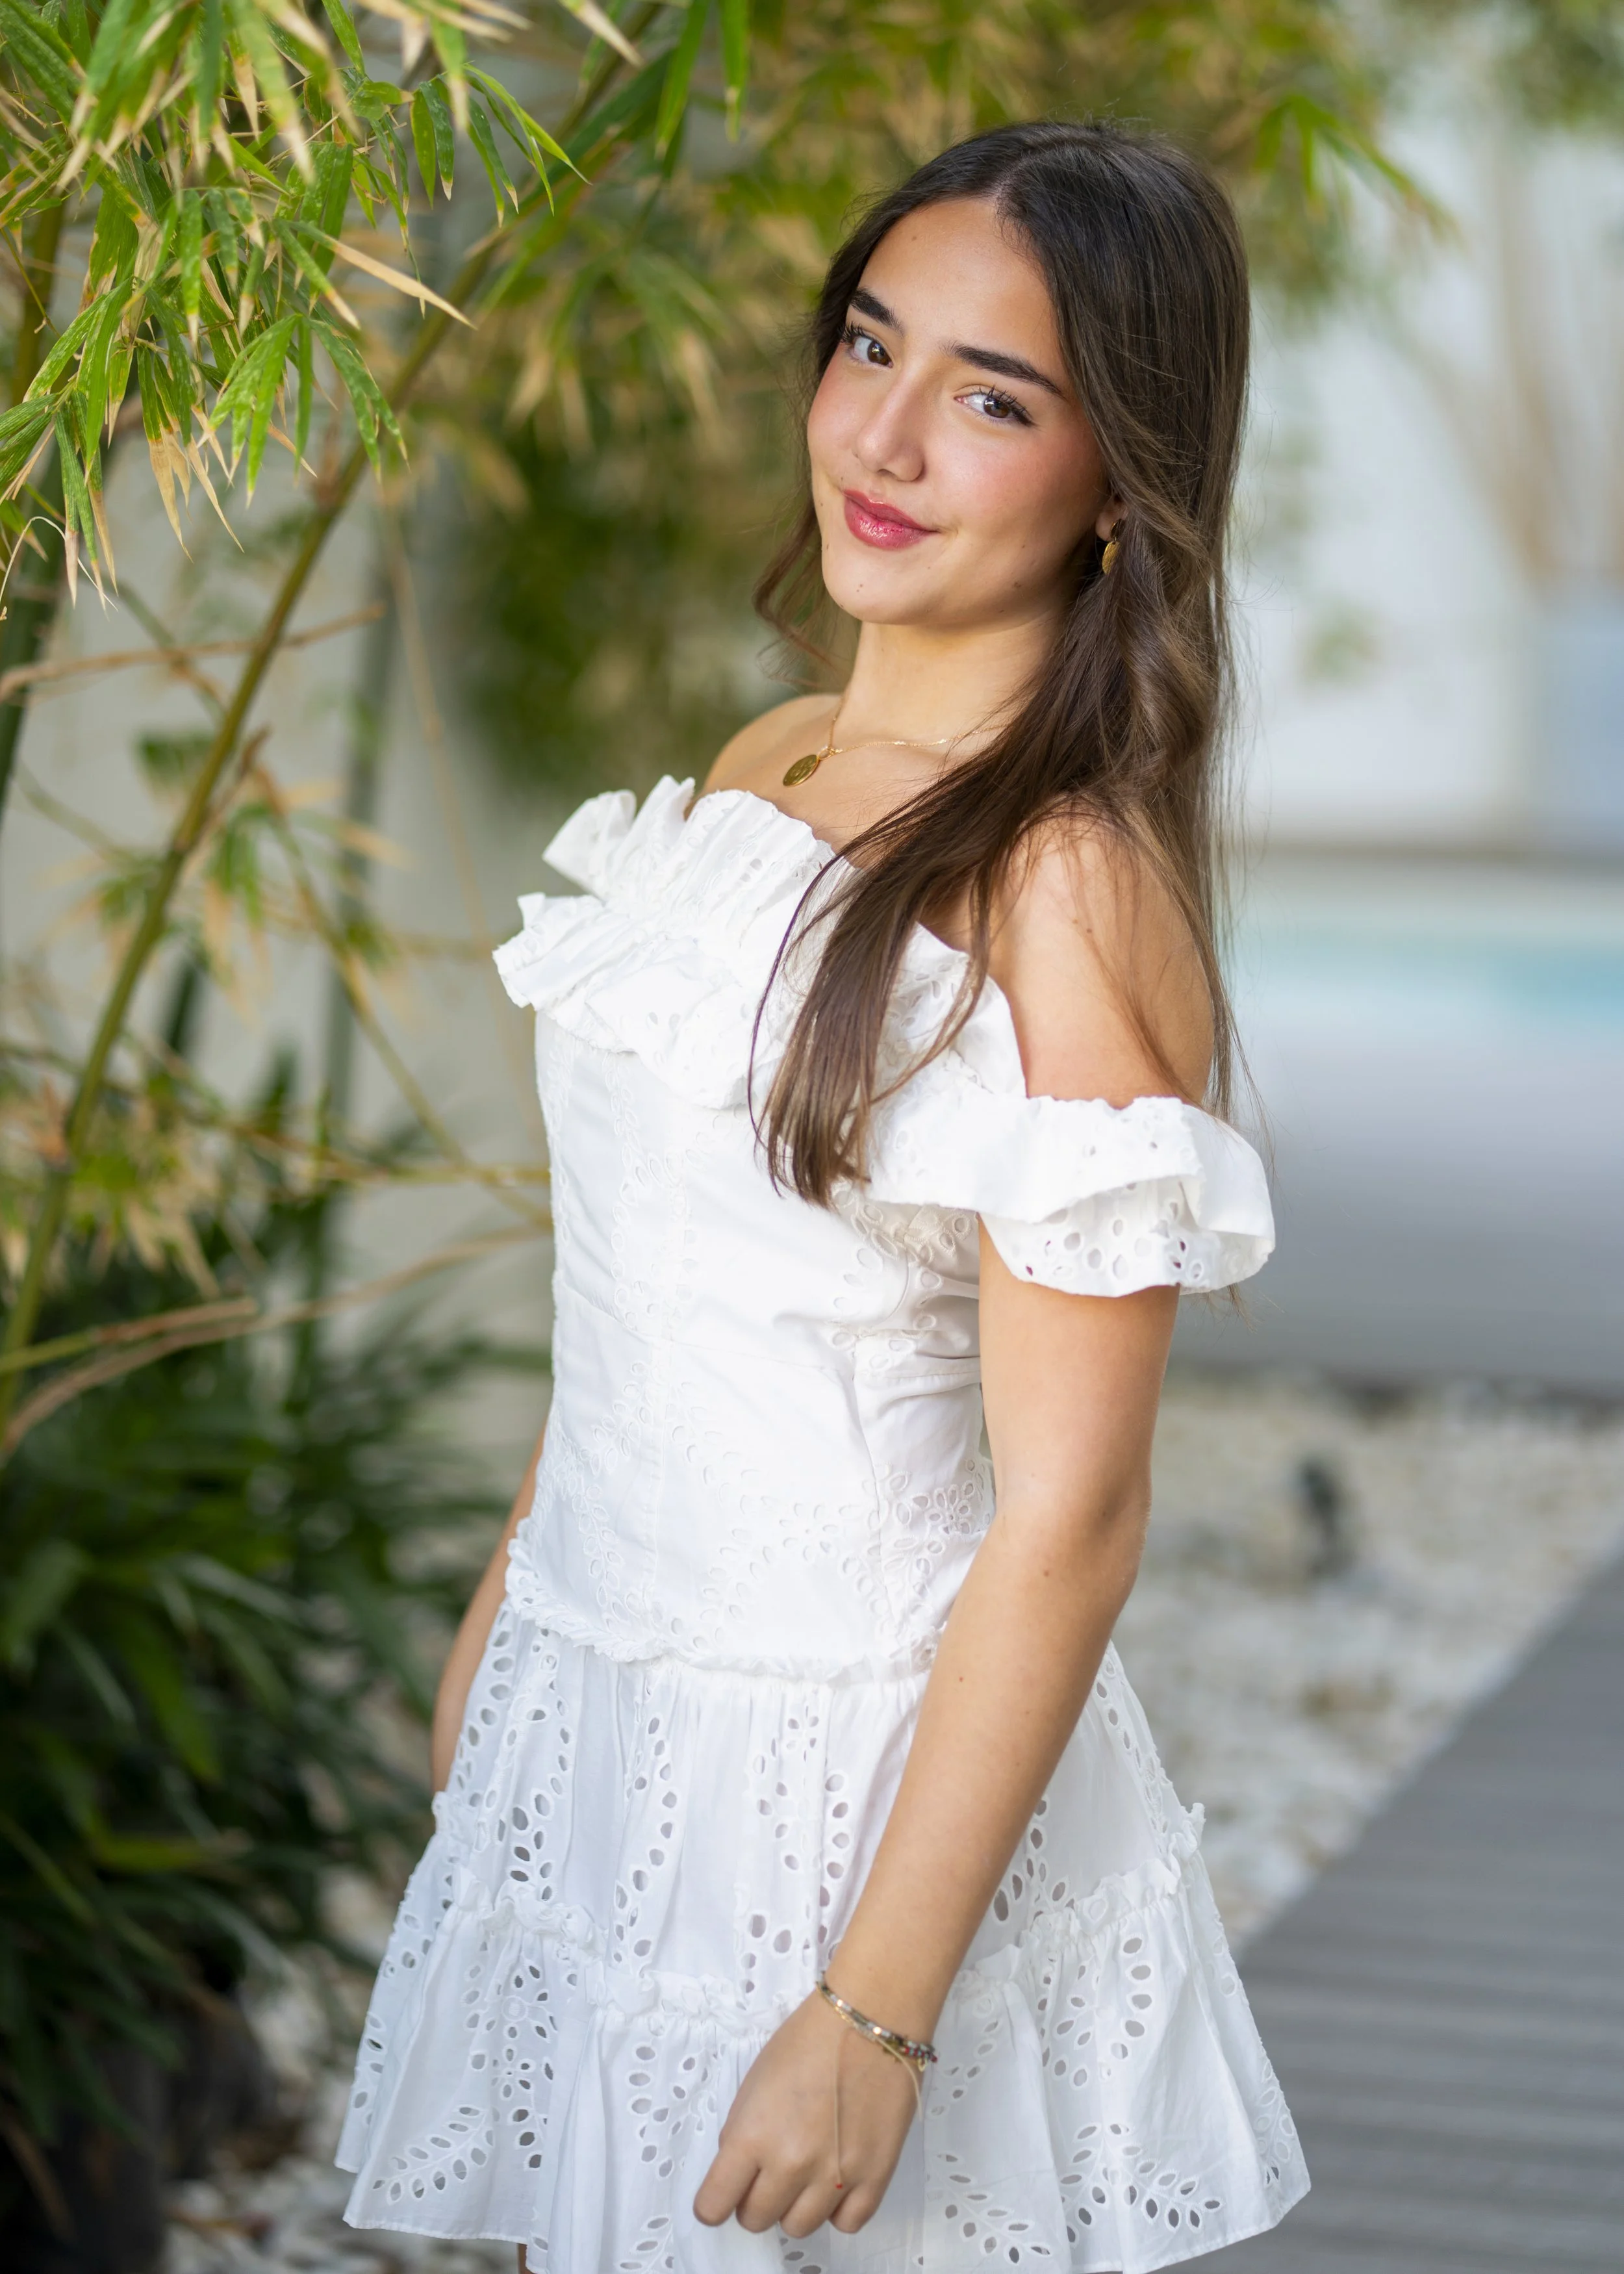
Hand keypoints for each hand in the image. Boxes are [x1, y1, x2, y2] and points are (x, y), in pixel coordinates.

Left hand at [693, 1988, 920, 2238]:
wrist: (871, 2019)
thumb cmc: (809, 2039)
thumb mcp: (755, 2081)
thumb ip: (742, 2133)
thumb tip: (740, 2171)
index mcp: (753, 2136)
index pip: (714, 2205)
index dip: (714, 2202)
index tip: (721, 2194)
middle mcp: (791, 2164)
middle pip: (756, 2219)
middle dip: (754, 2199)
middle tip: (766, 2172)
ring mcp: (836, 2176)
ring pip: (799, 2227)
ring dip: (795, 2205)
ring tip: (804, 2171)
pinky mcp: (875, 2177)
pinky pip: (846, 2224)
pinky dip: (837, 2208)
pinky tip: (836, 2178)